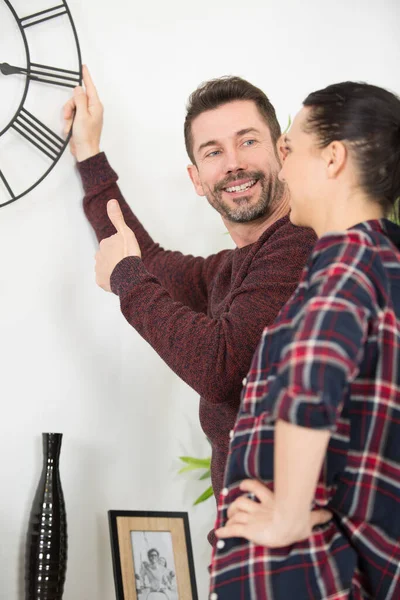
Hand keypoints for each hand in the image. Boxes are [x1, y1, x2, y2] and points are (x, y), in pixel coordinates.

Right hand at [63, 65, 102, 160]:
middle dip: (70, 106)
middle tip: (68, 116)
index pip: (90, 88)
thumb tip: (79, 88)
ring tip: (70, 125)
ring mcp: (86, 116)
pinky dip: (69, 122)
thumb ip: (79, 100)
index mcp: (96, 106)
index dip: (86, 77)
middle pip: (77, 98)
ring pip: (73, 107)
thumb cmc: (86, 136)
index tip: (83, 67)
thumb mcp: (81, 116)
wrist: (85, 152)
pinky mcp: (81, 122)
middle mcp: (92, 109)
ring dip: (69, 116)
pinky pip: (72, 115)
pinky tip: (71, 129)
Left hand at [95, 200, 140, 291]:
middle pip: (108, 256)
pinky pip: (106, 280)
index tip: (128, 252)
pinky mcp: (100, 281)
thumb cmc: (128, 254)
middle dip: (116, 259)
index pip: (113, 244)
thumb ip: (117, 218)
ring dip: (114, 269)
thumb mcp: (125, 233)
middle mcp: (98, 255)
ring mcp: (98, 269)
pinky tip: (120, 280)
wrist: (128, 276)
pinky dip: (112, 280)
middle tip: (126, 262)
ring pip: (107, 268)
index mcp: (105, 243)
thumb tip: (111, 201)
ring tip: (124, 272)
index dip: (122, 248)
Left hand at [215, 479, 332, 547]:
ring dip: (229, 516)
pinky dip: (223, 532)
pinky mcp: (248, 530)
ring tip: (226, 520)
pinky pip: (232, 531)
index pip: (256, 489)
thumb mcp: (309, 518)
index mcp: (271, 502)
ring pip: (235, 514)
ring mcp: (253, 519)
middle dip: (234, 505)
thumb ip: (317, 515)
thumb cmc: (297, 521)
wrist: (288, 525)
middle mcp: (259, 509)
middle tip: (231, 509)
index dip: (247, 486)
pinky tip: (218, 534)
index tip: (242, 486)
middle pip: (242, 502)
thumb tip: (330, 513)